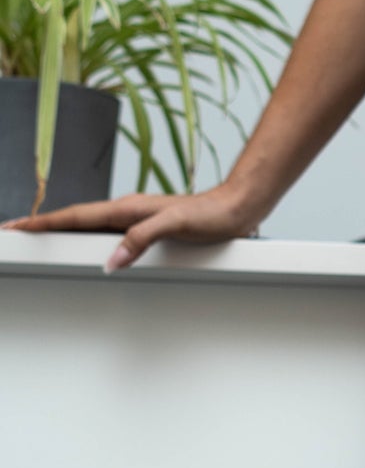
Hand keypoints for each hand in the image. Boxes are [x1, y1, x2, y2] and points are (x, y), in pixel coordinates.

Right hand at [0, 181, 264, 272]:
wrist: (239, 206)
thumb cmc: (213, 214)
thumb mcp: (176, 226)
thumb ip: (141, 240)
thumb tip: (110, 261)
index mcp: (127, 208)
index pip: (74, 216)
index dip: (43, 222)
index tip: (15, 227)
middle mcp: (127, 210)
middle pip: (74, 218)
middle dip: (42, 225)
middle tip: (15, 231)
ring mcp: (136, 218)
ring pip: (89, 225)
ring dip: (62, 230)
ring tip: (38, 237)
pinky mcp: (148, 227)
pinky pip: (108, 232)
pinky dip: (88, 237)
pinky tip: (88, 245)